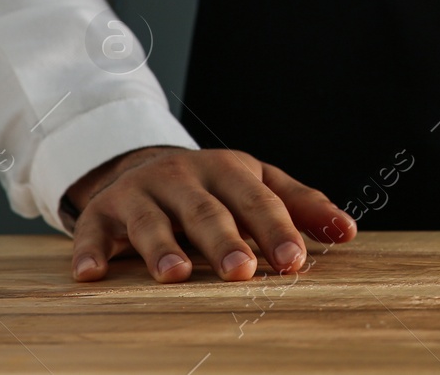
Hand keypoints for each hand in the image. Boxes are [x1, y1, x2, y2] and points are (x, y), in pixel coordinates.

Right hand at [63, 146, 356, 283]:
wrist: (143, 164)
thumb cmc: (215, 186)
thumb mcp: (259, 184)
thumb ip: (302, 206)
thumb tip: (348, 232)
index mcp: (230, 170)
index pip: (259, 201)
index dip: (277, 231)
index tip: (293, 262)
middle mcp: (185, 177)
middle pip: (207, 211)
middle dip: (225, 241)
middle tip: (242, 271)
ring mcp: (140, 192)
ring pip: (152, 220)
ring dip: (162, 248)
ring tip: (177, 276)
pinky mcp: (101, 210)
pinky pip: (92, 232)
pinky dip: (91, 251)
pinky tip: (92, 274)